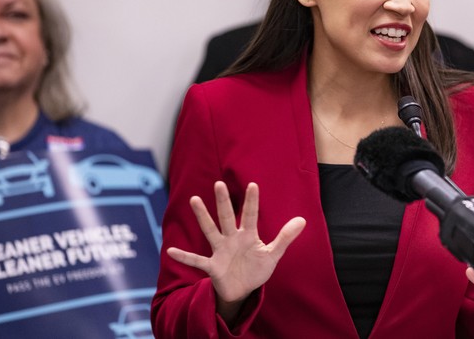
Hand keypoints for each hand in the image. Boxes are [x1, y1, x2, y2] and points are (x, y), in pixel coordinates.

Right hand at [166, 181, 305, 321]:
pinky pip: (196, 261)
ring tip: (194, 199)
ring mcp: (220, 251)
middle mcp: (232, 239)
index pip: (251, 215)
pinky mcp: (212, 266)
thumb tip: (303, 219)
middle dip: (223, 202)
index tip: (253, 184)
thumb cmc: (256, 269)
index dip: (252, 202)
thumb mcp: (273, 254)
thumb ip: (285, 237)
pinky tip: (170, 251)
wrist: (242, 290)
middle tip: (219, 184)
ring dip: (203, 217)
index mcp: (248, 236)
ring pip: (210, 231)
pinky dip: (184, 257)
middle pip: (227, 218)